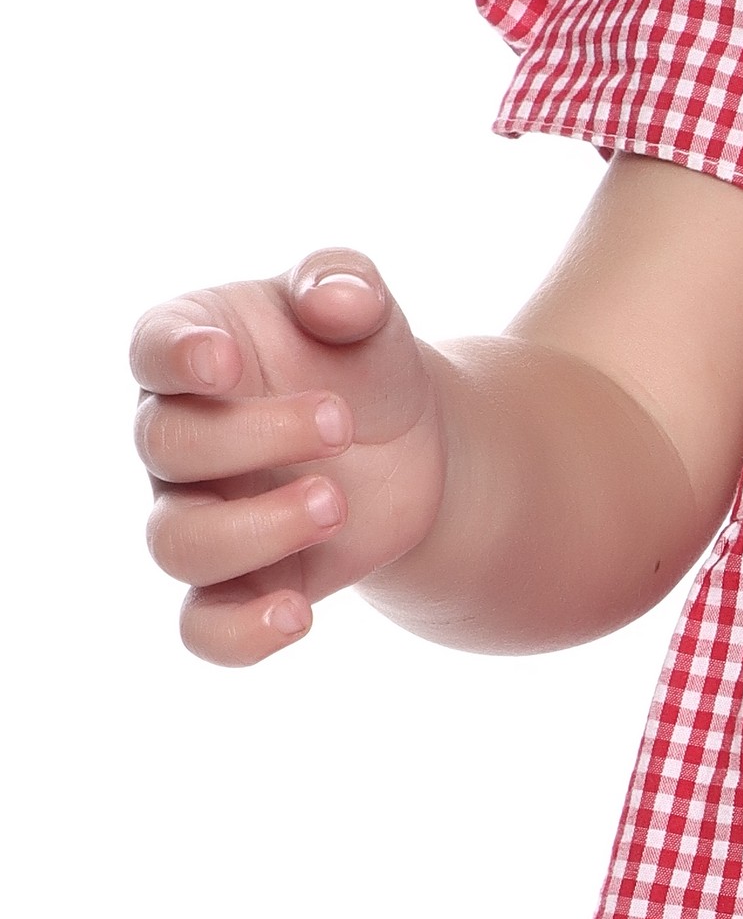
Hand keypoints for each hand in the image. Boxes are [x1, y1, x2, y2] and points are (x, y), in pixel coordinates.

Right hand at [131, 249, 447, 663]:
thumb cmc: (363, 361)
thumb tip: (337, 299)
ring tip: (336, 505)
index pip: (153, 349)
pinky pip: (204, 628)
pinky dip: (239, 634)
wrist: (412, 445)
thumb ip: (346, 284)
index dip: (176, 359)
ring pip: (175, 544)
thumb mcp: (367, 311)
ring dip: (255, 530)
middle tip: (342, 424)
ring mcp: (202, 513)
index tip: (224, 364)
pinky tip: (297, 615)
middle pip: (167, 447)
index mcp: (194, 350)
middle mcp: (178, 437)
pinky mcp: (243, 581)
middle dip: (253, 438)